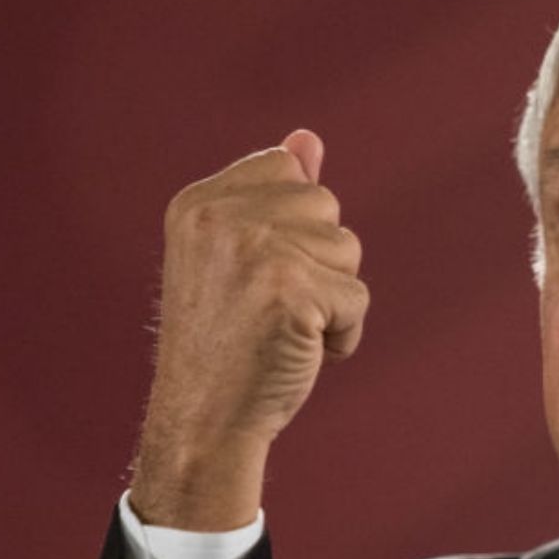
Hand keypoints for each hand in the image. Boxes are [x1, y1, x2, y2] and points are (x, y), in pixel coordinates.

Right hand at [128, 130, 367, 528]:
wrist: (204, 419)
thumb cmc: (226, 342)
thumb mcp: (238, 258)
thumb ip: (271, 195)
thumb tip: (310, 139)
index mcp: (200, 202)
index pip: (286, 167)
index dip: (293, 225)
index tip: (256, 274)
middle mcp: (222, 216)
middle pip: (326, 205)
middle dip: (318, 261)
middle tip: (270, 307)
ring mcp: (256, 249)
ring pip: (348, 249)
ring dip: (333, 298)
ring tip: (284, 329)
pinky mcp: (290, 289)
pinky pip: (357, 299)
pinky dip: (343, 334)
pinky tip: (301, 351)